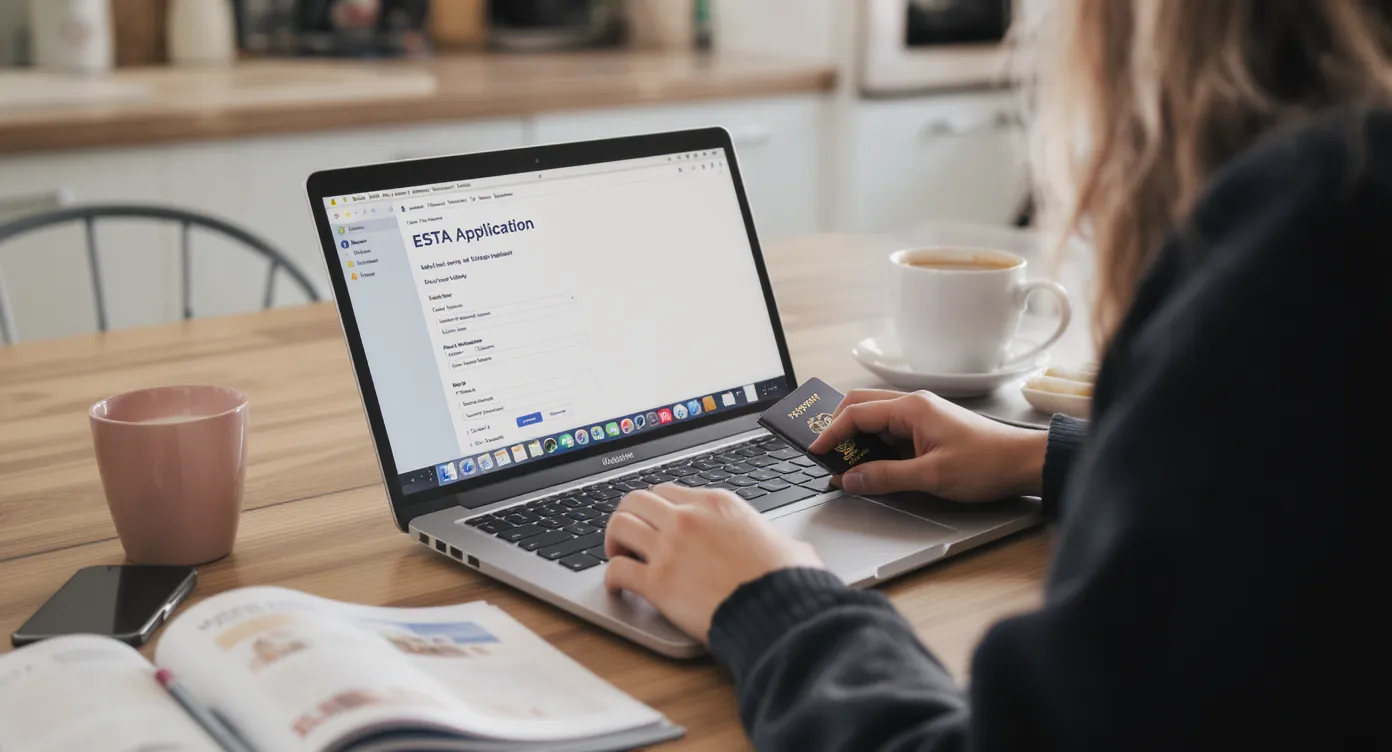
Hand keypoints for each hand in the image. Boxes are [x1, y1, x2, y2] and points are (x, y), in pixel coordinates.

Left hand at [604, 484, 823, 642]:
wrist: (780, 610)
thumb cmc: (787, 580)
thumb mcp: (785, 543)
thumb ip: (771, 539)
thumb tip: (787, 549)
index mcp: (716, 504)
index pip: (667, 491)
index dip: (656, 508)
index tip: (654, 523)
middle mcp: (688, 518)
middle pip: (635, 500)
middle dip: (627, 516)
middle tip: (628, 537)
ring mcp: (669, 548)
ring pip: (619, 526)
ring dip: (614, 541)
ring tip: (618, 557)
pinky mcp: (657, 582)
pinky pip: (617, 571)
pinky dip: (612, 579)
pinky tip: (617, 587)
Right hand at [809, 389, 1046, 501]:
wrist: (1022, 463)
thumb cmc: (986, 463)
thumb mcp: (931, 476)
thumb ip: (886, 476)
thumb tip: (850, 478)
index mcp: (912, 408)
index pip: (857, 413)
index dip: (831, 432)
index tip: (815, 451)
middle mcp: (914, 405)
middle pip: (861, 406)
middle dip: (838, 427)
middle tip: (825, 452)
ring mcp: (922, 416)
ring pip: (876, 418)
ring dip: (857, 437)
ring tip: (844, 461)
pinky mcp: (928, 428)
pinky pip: (892, 430)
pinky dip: (875, 444)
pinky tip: (872, 463)